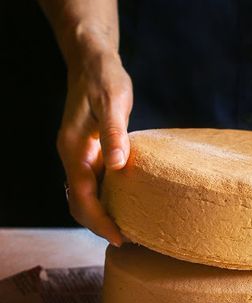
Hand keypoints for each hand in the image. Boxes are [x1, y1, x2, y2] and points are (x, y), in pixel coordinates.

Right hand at [57, 51, 132, 244]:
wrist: (92, 62)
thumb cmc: (105, 79)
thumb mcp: (113, 102)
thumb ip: (115, 133)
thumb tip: (119, 166)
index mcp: (75, 150)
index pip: (82, 197)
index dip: (99, 221)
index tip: (120, 238)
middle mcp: (72, 156)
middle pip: (79, 203)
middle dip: (98, 225)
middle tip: (128, 240)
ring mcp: (78, 155)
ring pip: (83, 195)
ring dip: (100, 215)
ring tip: (127, 229)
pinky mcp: (88, 150)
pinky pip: (91, 183)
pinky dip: (103, 199)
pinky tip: (123, 203)